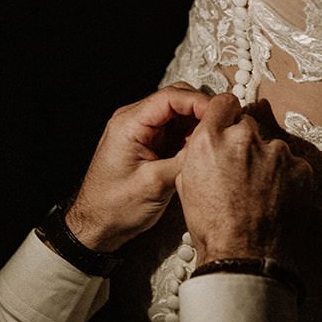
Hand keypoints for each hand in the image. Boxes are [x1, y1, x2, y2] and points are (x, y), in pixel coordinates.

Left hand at [65, 83, 212, 250]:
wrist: (98, 225)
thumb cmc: (116, 207)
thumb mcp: (154, 185)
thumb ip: (184, 160)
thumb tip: (213, 143)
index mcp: (129, 124)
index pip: (171, 96)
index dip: (200, 102)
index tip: (223, 114)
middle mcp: (133, 120)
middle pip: (176, 99)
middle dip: (202, 111)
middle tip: (223, 128)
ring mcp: (141, 132)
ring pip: (178, 114)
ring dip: (198, 124)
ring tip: (215, 142)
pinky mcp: (148, 144)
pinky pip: (175, 130)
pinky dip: (190, 137)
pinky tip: (202, 151)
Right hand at [176, 94, 321, 280]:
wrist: (242, 256)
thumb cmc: (210, 224)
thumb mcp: (187, 183)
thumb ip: (200, 151)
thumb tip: (211, 139)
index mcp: (211, 138)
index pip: (224, 102)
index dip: (227, 114)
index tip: (230, 125)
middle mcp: (244, 137)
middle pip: (249, 125)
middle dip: (246, 142)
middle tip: (242, 171)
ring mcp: (276, 152)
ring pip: (272, 146)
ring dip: (268, 162)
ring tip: (259, 192)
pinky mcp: (300, 169)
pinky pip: (292, 165)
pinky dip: (287, 178)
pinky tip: (275, 199)